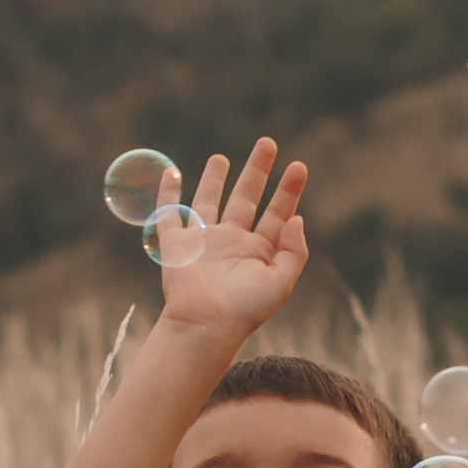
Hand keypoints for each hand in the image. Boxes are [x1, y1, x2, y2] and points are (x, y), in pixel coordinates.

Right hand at [151, 140, 308, 340]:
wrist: (206, 324)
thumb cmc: (245, 309)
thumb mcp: (282, 282)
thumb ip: (294, 250)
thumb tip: (297, 218)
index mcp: (258, 251)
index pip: (277, 213)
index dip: (288, 190)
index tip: (299, 166)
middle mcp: (232, 242)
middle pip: (246, 198)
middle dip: (257, 171)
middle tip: (268, 143)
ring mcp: (204, 242)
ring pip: (210, 202)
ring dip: (215, 179)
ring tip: (222, 157)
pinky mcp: (176, 243)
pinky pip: (170, 213)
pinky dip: (168, 193)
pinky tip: (172, 173)